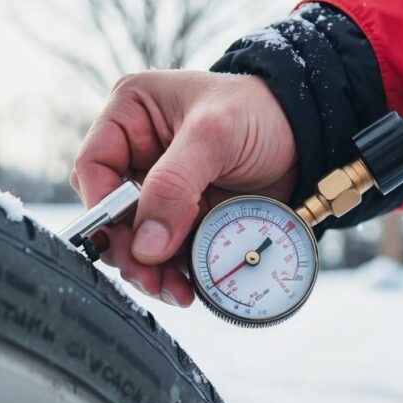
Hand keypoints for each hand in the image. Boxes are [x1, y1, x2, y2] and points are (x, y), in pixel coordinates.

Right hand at [70, 70, 296, 306]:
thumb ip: (174, 186)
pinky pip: (168, 250)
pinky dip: (174, 271)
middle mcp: (140, 152)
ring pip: (138, 239)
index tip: (125, 241)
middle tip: (149, 275)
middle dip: (129, 249)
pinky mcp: (187, 215)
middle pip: (113, 212)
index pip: (94, 167)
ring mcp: (163, 188)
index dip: (103, 208)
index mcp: (132, 115)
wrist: (308, 136)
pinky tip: (187, 286)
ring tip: (173, 290)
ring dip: (151, 269)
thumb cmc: (262, 112)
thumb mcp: (215, 135)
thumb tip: (146, 243)